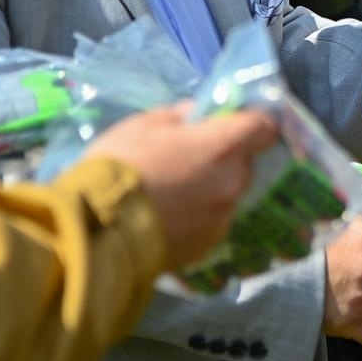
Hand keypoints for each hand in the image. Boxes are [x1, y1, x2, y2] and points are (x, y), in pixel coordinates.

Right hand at [88, 105, 278, 269]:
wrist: (98, 232)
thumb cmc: (119, 167)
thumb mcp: (141, 125)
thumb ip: (177, 116)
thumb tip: (195, 115)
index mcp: (223, 146)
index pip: (263, 126)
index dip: (251, 120)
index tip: (232, 120)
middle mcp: (233, 182)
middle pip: (243, 162)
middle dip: (224, 156)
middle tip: (189, 156)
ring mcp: (223, 217)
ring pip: (227, 193)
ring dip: (210, 187)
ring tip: (172, 191)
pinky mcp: (208, 245)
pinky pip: (211, 220)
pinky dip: (197, 215)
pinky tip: (167, 217)